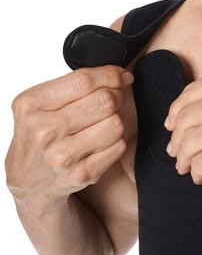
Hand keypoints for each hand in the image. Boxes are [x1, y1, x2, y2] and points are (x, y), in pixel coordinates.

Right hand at [5, 66, 132, 213]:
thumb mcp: (39, 103)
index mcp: (31, 105)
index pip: (83, 81)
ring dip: (117, 119)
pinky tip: (103, 141)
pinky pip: (118, 146)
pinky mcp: (80, 174)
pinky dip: (116, 140)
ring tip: (104, 121)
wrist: (27, 181)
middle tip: (116, 97)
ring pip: (116, 123)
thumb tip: (119, 74)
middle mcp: (44, 131)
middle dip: (118, 95)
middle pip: (104, 101)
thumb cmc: (38, 134)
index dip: (110, 75)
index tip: (121, 75)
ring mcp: (62, 156)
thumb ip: (72, 84)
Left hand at [165, 66, 201, 207]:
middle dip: (178, 138)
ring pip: (184, 143)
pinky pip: (194, 165)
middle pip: (182, 119)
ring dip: (184, 158)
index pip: (190, 93)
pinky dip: (197, 173)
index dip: (177, 110)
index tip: (172, 122)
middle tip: (177, 150)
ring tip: (188, 166)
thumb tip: (180, 116)